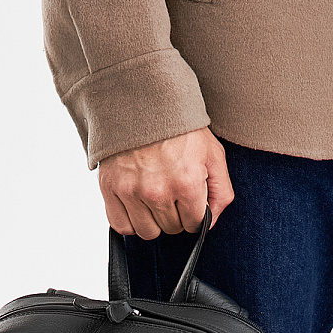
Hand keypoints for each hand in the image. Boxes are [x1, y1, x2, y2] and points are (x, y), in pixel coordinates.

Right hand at [98, 127, 233, 238]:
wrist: (141, 100)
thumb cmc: (179, 126)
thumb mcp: (212, 153)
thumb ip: (221, 191)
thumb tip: (212, 221)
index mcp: (186, 182)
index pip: (195, 224)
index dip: (195, 213)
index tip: (190, 198)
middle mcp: (158, 190)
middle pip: (171, 229)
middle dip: (176, 214)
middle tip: (172, 191)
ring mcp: (131, 191)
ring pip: (148, 232)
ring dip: (153, 220)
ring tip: (154, 197)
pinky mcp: (110, 188)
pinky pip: (122, 225)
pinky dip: (130, 220)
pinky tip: (137, 204)